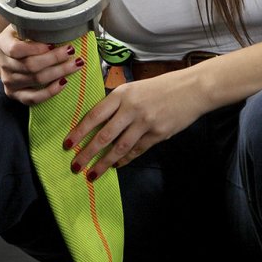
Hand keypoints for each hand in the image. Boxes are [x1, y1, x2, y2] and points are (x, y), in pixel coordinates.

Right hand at [0, 25, 83, 105]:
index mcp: (2, 44)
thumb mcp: (20, 27)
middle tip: (71, 51)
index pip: (16, 49)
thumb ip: (33, 26)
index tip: (53, 43)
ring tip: (76, 64)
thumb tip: (60, 24)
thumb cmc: (17, 39)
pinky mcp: (14, 94)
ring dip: (59, 72)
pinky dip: (50, 92)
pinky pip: (33, 98)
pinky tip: (64, 82)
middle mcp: (4, 64)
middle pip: (30, 65)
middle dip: (55, 58)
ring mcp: (8, 81)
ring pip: (36, 80)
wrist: (2, 57)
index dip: (36, 48)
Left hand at [64, 72, 206, 180]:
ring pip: (119, 147)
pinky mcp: (158, 134)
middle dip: (87, 153)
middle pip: (104, 135)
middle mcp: (131, 108)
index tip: (67, 144)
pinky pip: (137, 150)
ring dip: (104, 162)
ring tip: (93, 174)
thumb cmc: (163, 86)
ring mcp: (145, 123)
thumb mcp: (135, 88)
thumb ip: (118, 103)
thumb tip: (98, 120)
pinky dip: (125, 159)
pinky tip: (116, 165)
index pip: (94, 115)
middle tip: (75, 166)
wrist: (193, 88)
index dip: (79, 132)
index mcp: (122, 94)